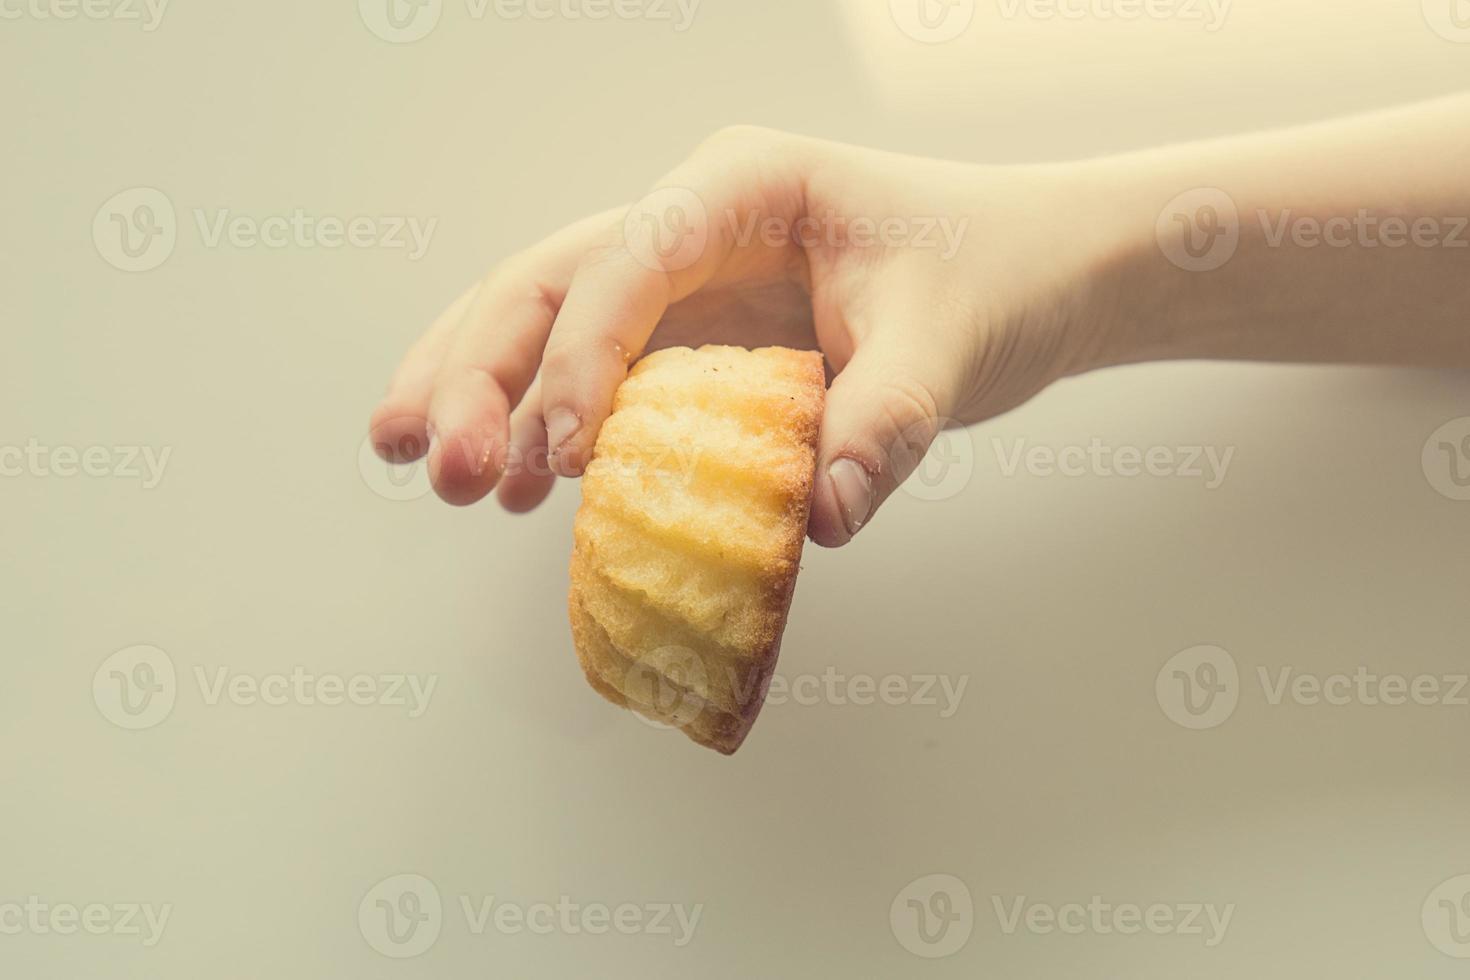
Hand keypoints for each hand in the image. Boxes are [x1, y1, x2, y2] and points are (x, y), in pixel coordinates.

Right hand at [369, 126, 1118, 545]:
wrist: (1028, 273)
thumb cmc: (991, 278)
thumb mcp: (950, 345)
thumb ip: (885, 426)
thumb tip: (818, 519)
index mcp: (744, 187)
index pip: (627, 261)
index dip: (579, 358)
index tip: (559, 455)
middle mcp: (694, 219)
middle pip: (549, 280)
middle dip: (479, 369)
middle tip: (435, 463)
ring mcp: (682, 274)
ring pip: (543, 314)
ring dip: (475, 384)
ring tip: (409, 457)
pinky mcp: (688, 332)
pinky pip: (589, 364)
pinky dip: (532, 411)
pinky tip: (500, 467)